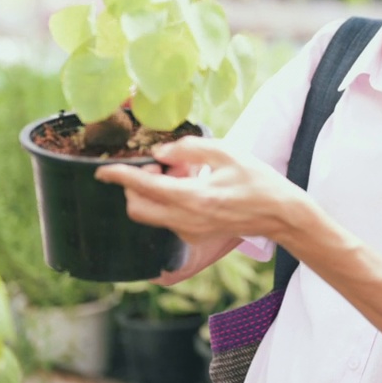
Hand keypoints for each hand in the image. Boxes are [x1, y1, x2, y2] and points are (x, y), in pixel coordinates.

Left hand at [94, 136, 308, 245]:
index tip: (102, 170)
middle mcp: (187, 219)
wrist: (279, 214)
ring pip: (150, 214)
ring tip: (177, 172)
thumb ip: (189, 148)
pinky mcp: (194, 234)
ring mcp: (190, 231)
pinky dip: (165, 201)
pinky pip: (166, 218)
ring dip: (151, 193)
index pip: (144, 187)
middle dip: (133, 187)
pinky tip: (188, 185)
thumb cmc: (258, 180)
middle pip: (137, 209)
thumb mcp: (227, 152)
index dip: (119, 176)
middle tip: (153, 165)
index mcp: (194, 197)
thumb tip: (160, 152)